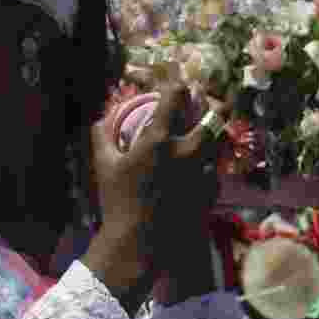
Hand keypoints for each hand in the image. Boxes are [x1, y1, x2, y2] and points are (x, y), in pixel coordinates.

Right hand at [83, 63, 221, 299]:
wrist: (141, 242)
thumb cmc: (118, 202)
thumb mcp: (104, 166)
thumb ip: (102, 137)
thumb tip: (99, 119)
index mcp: (160, 139)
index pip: (176, 94)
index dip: (176, 79)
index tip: (173, 76)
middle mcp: (187, 149)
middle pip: (213, 113)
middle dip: (210, 102)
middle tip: (202, 102)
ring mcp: (203, 169)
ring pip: (219, 139)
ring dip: (212, 132)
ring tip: (203, 132)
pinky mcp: (212, 189)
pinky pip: (216, 168)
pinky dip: (210, 163)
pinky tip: (200, 168)